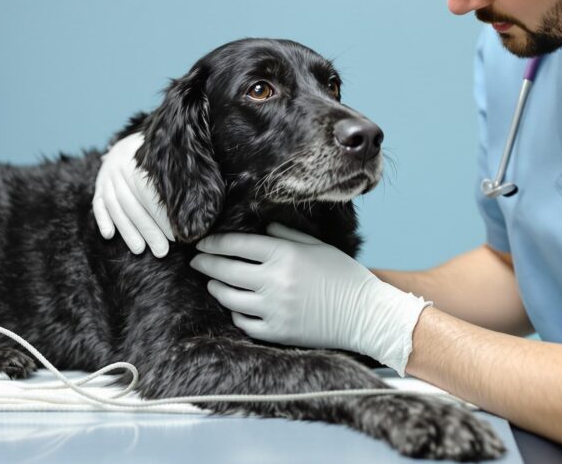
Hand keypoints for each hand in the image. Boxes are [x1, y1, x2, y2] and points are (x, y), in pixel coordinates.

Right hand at [92, 132, 174, 256]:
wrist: (130, 141)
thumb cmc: (157, 154)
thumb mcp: (165, 154)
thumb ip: (176, 169)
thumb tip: (198, 190)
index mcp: (137, 159)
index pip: (148, 191)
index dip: (161, 214)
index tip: (176, 233)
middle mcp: (118, 168)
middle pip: (132, 203)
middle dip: (148, 229)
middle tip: (161, 251)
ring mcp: (106, 178)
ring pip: (115, 207)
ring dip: (127, 231)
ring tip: (139, 250)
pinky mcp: (98, 187)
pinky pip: (98, 204)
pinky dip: (102, 220)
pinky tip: (108, 235)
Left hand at [190, 223, 431, 374]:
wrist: (365, 314)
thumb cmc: (343, 276)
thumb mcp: (317, 247)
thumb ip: (286, 235)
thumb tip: (261, 228)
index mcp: (284, 255)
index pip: (236, 245)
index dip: (214, 243)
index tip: (202, 242)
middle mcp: (274, 281)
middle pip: (226, 270)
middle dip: (205, 263)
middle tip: (195, 260)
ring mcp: (274, 309)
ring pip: (229, 298)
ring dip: (216, 287)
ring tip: (212, 281)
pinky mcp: (276, 332)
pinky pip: (243, 322)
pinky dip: (235, 313)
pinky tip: (235, 306)